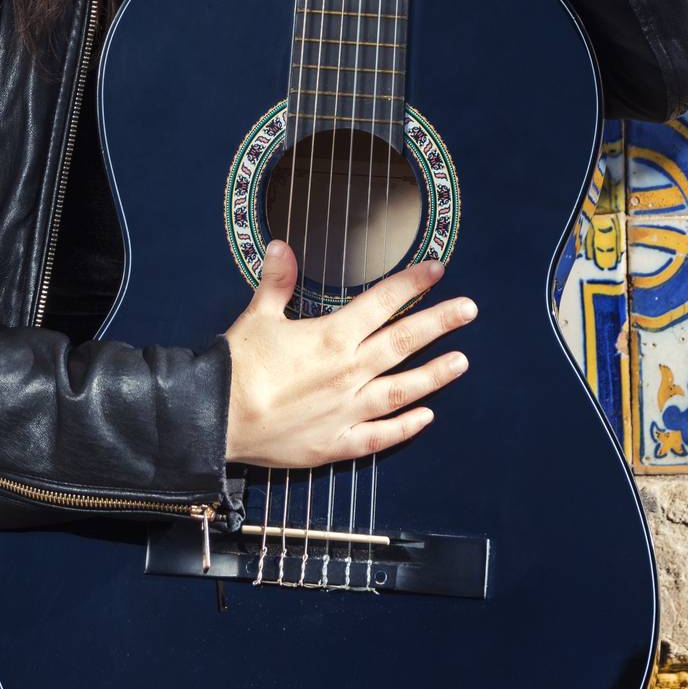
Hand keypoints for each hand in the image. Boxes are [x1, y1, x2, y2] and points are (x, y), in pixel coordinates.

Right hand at [222, 241, 476, 467]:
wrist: (218, 417)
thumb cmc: (238, 365)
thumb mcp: (257, 315)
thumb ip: (277, 281)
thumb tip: (283, 246)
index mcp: (331, 337)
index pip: (382, 302)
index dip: (412, 283)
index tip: (436, 270)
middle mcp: (348, 372)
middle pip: (403, 341)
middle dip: (440, 322)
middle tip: (469, 310)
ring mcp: (347, 410)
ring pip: (402, 389)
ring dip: (435, 375)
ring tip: (462, 361)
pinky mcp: (337, 442)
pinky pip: (380, 436)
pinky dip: (406, 427)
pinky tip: (427, 418)